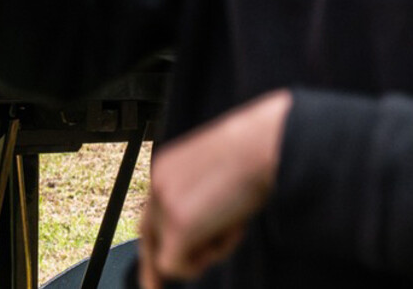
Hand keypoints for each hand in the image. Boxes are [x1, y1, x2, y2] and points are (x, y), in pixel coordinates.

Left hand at [138, 89, 292, 288]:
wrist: (265, 144)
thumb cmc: (257, 153)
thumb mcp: (223, 173)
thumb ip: (205, 198)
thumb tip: (205, 229)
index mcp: (168, 169)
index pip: (153, 212)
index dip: (155, 241)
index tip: (155, 265)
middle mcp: (158, 186)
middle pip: (148, 237)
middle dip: (153, 269)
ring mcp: (164, 206)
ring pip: (171, 254)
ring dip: (207, 251)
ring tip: (235, 225)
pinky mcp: (178, 226)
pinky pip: (178, 266)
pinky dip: (206, 260)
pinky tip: (231, 233)